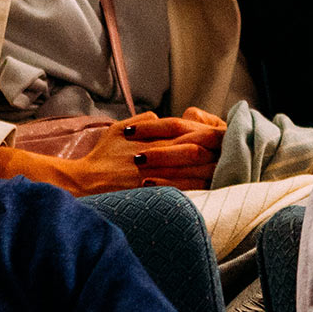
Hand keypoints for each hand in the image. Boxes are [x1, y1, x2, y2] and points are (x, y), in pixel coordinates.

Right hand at [0, 112, 225, 194]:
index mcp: (151, 140)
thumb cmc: (102, 155)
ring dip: (210, 173)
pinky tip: (209, 191)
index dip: (206, 137)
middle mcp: (156, 157)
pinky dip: (196, 190)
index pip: (187, 134)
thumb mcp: (119, 130)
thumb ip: (142, 121)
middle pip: (195, 153)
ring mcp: (155, 176)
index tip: (220, 139)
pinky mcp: (152, 194)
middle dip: (214, 155)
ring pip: (192, 173)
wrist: (83, 182)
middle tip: (229, 156)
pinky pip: (181, 192)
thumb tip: (159, 117)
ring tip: (225, 173)